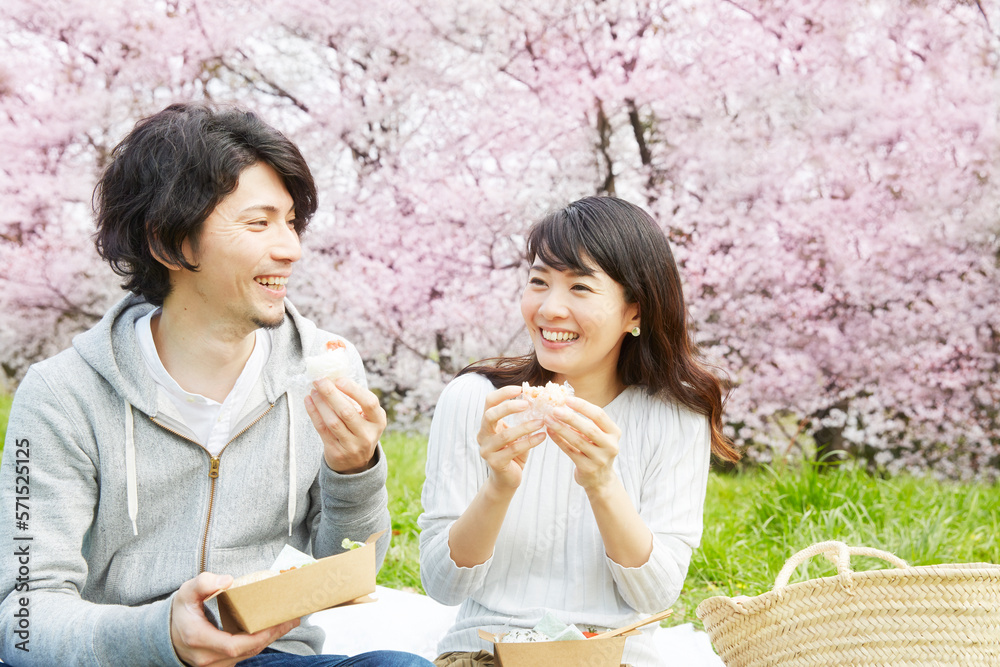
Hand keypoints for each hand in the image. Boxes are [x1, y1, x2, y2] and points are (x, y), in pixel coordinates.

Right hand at [170, 572, 298, 666]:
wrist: (167, 634)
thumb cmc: (181, 612)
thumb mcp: (186, 593)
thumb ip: (203, 583)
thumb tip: (226, 580)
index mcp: (198, 638)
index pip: (233, 645)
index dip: (257, 636)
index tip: (275, 622)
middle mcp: (207, 657)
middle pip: (246, 650)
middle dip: (271, 635)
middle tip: (291, 618)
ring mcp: (214, 664)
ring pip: (247, 654)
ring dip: (269, 639)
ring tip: (289, 621)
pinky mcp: (221, 664)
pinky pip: (244, 655)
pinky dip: (260, 642)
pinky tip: (274, 629)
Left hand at [305, 377, 386, 473]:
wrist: (356, 463)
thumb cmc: (359, 430)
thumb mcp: (366, 417)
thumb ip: (355, 400)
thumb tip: (332, 378)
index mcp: (378, 422)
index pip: (369, 403)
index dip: (354, 390)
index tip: (339, 379)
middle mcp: (367, 435)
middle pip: (347, 412)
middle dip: (331, 393)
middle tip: (319, 380)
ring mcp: (352, 446)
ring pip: (333, 421)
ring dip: (320, 403)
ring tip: (313, 390)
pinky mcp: (337, 452)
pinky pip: (322, 430)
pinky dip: (314, 413)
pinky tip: (309, 401)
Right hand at [477, 385, 545, 490]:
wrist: (507, 479)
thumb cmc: (514, 451)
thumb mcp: (517, 432)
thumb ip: (523, 417)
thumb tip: (541, 397)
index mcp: (487, 424)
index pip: (489, 402)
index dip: (503, 393)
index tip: (520, 388)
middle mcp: (482, 435)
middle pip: (490, 415)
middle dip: (508, 407)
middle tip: (527, 404)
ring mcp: (487, 450)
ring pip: (505, 435)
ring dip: (525, 427)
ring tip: (541, 422)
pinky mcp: (495, 463)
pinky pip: (513, 450)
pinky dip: (529, 442)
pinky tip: (542, 436)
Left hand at [544, 396, 621, 492]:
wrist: (601, 479)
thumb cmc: (596, 450)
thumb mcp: (599, 435)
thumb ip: (587, 422)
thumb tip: (564, 404)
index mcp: (614, 433)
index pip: (599, 415)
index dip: (583, 406)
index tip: (567, 399)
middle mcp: (610, 446)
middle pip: (589, 428)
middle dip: (570, 418)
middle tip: (555, 409)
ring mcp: (600, 458)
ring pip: (578, 441)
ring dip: (561, 429)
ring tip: (548, 419)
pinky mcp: (588, 468)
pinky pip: (570, 451)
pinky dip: (559, 440)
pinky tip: (550, 432)